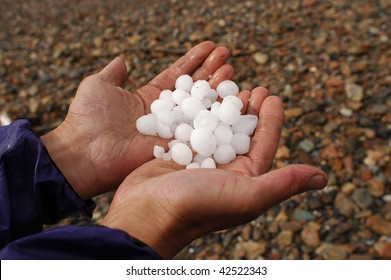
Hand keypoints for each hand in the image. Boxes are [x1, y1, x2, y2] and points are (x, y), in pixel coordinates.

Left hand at [41, 41, 232, 199]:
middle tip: (227, 56)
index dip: (193, 61)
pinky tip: (230, 102)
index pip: (177, 76)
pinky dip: (215, 118)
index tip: (210, 47)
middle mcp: (165, 115)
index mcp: (149, 99)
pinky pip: (199, 132)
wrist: (84, 153)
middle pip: (193, 89)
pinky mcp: (176, 148)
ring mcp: (172, 131)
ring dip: (216, 89)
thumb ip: (113, 74)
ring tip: (230, 69)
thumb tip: (122, 60)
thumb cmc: (88, 118)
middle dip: (211, 71)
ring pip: (200, 107)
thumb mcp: (97, 86)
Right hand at [101, 90, 327, 258]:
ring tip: (230, 86)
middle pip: (241, 133)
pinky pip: (193, 126)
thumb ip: (282, 184)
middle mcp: (225, 170)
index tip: (272, 95)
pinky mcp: (178, 153)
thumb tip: (323, 177)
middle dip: (249, 109)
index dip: (271, 119)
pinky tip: (200, 95)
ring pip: (217, 127)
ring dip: (224, 106)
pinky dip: (199, 110)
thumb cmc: (197, 207)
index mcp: (244, 179)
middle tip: (254, 86)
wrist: (147, 214)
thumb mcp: (246, 195)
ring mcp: (200, 161)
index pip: (264, 143)